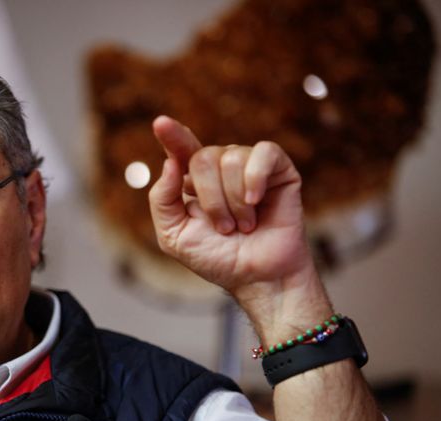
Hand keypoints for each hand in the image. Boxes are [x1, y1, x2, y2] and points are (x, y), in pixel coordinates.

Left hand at [149, 116, 330, 340]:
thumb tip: (170, 163)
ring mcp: (250, 167)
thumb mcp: (174, 236)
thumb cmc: (218, 258)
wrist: (258, 277)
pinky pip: (263, 153)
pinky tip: (256, 201)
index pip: (181, 150)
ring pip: (231, 159)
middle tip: (225, 229)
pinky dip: (256, 178)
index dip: (172, 136)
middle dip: (210, 200)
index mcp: (195, 181)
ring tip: (244, 225)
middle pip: (203, 158)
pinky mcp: (280, 170)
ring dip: (234, 201)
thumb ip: (162, 200)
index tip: (160, 123)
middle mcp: (221, 168)